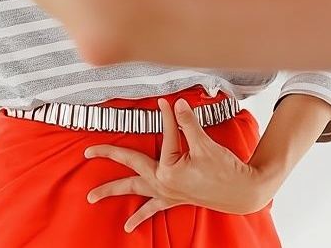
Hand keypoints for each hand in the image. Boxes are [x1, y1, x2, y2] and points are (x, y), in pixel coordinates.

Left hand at [85, 99, 275, 232]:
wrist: (242, 192)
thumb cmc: (225, 169)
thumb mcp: (206, 144)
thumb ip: (188, 124)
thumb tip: (177, 104)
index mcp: (169, 169)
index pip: (165, 136)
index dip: (167, 117)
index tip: (165, 102)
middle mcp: (163, 183)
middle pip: (130, 168)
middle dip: (108, 157)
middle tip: (88, 152)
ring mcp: (167, 193)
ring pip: (134, 191)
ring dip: (112, 192)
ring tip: (92, 197)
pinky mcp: (174, 199)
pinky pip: (152, 210)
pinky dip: (139, 217)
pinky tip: (128, 226)